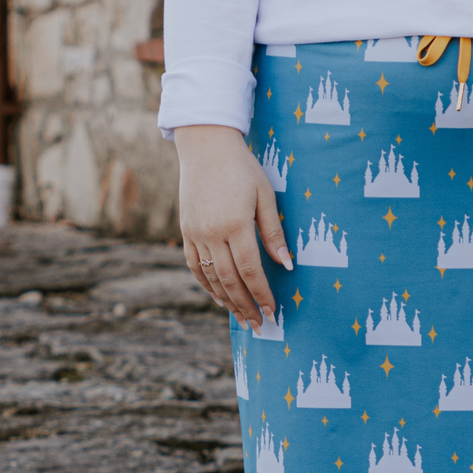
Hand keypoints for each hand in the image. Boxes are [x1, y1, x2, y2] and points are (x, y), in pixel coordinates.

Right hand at [172, 125, 292, 327]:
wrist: (205, 146)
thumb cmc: (242, 168)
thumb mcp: (265, 195)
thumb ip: (274, 232)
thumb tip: (287, 264)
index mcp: (235, 224)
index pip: (251, 270)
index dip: (262, 294)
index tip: (273, 311)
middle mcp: (212, 233)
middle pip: (230, 280)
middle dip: (246, 306)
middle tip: (260, 326)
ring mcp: (195, 233)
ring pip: (212, 277)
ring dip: (228, 302)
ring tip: (243, 319)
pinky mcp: (186, 231)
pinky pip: (195, 266)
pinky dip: (207, 285)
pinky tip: (219, 298)